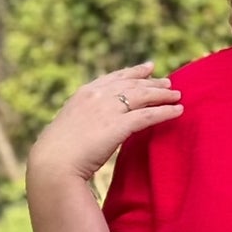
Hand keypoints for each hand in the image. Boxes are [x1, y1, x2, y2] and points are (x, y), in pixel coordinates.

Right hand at [26, 60, 183, 185]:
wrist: (53, 163)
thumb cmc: (57, 154)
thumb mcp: (70, 128)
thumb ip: (84, 121)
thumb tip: (91, 127)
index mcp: (83, 94)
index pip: (113, 78)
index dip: (133, 72)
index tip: (148, 68)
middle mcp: (97, 96)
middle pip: (131, 84)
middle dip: (152, 82)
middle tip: (168, 83)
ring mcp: (108, 109)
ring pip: (142, 96)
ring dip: (162, 95)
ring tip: (178, 96)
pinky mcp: (119, 125)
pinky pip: (148, 115)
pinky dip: (165, 112)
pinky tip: (178, 111)